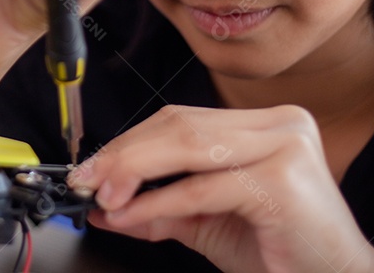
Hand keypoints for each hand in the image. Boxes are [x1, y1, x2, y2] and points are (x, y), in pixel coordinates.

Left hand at [68, 105, 373, 272]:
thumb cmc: (285, 254)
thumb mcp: (210, 224)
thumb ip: (161, 208)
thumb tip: (105, 204)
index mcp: (266, 123)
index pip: (181, 119)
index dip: (130, 142)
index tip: (92, 169)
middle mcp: (280, 124)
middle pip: (180, 125)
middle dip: (124, 155)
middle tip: (87, 182)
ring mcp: (286, 145)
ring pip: (187, 146)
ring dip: (133, 172)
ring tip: (104, 197)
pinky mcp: (283, 179)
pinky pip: (202, 187)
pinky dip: (159, 202)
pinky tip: (132, 214)